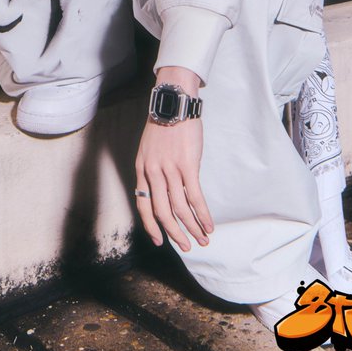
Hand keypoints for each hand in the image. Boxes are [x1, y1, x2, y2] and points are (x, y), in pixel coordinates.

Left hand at [134, 69, 212, 251]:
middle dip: (175, 233)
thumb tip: (165, 190)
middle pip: (162, 212)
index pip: (143, 205)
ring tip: (202, 239)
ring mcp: (170, 170)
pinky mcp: (187, 165)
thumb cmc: (164, 124)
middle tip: (186, 246)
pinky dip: (202, 214)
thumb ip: (154, 170)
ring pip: (180, 208)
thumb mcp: (149, 149)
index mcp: (142, 169)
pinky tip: (209, 224)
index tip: (159, 241)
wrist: (173, 103)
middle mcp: (153, 173)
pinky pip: (194, 197)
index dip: (151, 226)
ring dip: (192, 228)